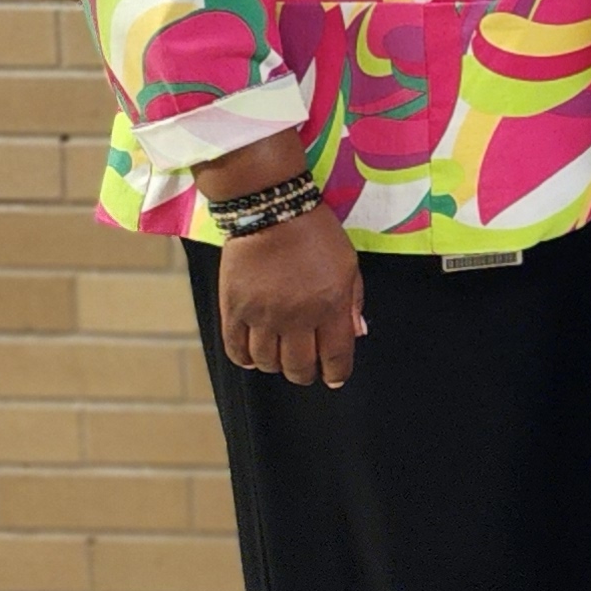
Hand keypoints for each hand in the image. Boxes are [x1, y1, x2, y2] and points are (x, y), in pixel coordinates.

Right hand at [216, 208, 366, 386]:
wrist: (272, 212)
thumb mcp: (348, 265)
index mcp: (330, 306)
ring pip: (267, 362)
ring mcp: (263, 315)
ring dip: (276, 366)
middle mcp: (297, 317)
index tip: (334, 378)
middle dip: (305, 374)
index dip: (336, 373)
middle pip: (299, 366)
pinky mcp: (234, 310)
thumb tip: (357, 333)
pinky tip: (253, 357)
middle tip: (306, 370)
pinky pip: (236, 349)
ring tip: (280, 358)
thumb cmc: (316, 236)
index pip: (336, 356)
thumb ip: (353, 302)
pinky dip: (245, 359)